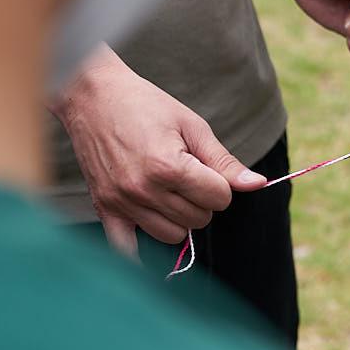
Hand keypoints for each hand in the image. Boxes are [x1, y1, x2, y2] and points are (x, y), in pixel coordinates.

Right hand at [53, 51, 266, 253]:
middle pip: (199, 219)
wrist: (92, 96)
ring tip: (167, 190)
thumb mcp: (192, 126)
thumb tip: (258, 184)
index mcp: (169, 167)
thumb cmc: (146, 105)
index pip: (220, 199)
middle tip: (186, 174)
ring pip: (173, 236)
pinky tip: (150, 234)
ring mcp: (122, 202)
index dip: (220, 183)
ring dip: (178, 218)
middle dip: (202, 199)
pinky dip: (138, 253)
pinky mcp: (104, 208)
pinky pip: (124, 250)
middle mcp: (144, 189)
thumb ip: (224, 161)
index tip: (206, 167)